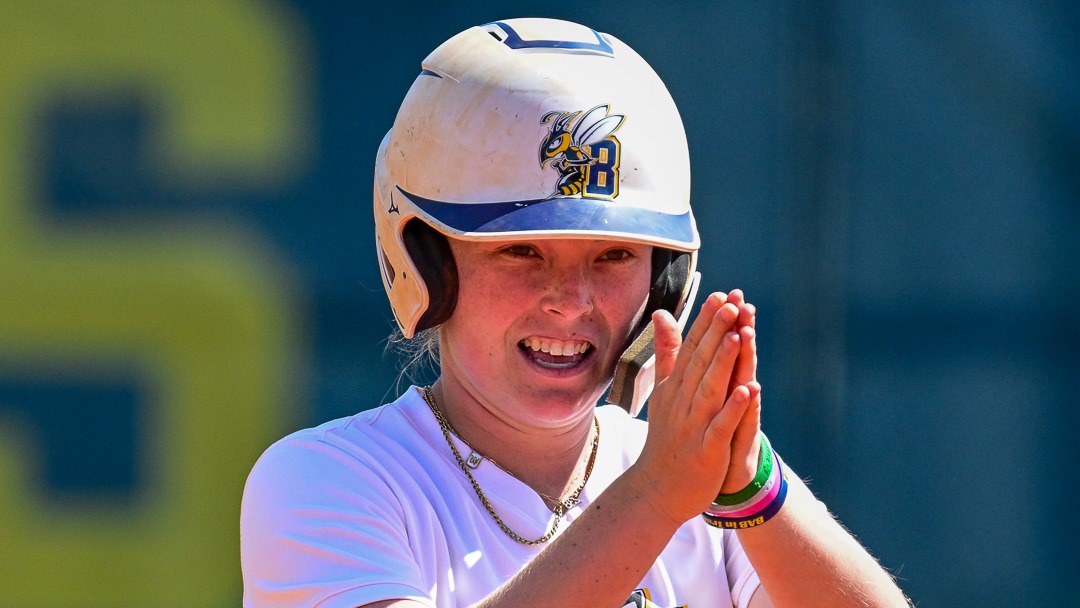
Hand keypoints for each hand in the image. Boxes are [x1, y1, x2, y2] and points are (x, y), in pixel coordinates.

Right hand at [631, 291, 761, 524]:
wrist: (657, 488)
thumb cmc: (666, 437)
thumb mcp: (664, 390)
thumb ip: (667, 352)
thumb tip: (662, 314)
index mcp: (675, 386)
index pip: (691, 348)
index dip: (705, 322)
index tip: (719, 295)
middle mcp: (683, 401)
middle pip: (701, 361)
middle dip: (716, 332)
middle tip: (731, 303)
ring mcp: (694, 425)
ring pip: (711, 388)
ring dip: (724, 362)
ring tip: (738, 335)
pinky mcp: (707, 449)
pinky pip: (721, 426)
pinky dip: (734, 408)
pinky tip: (748, 390)